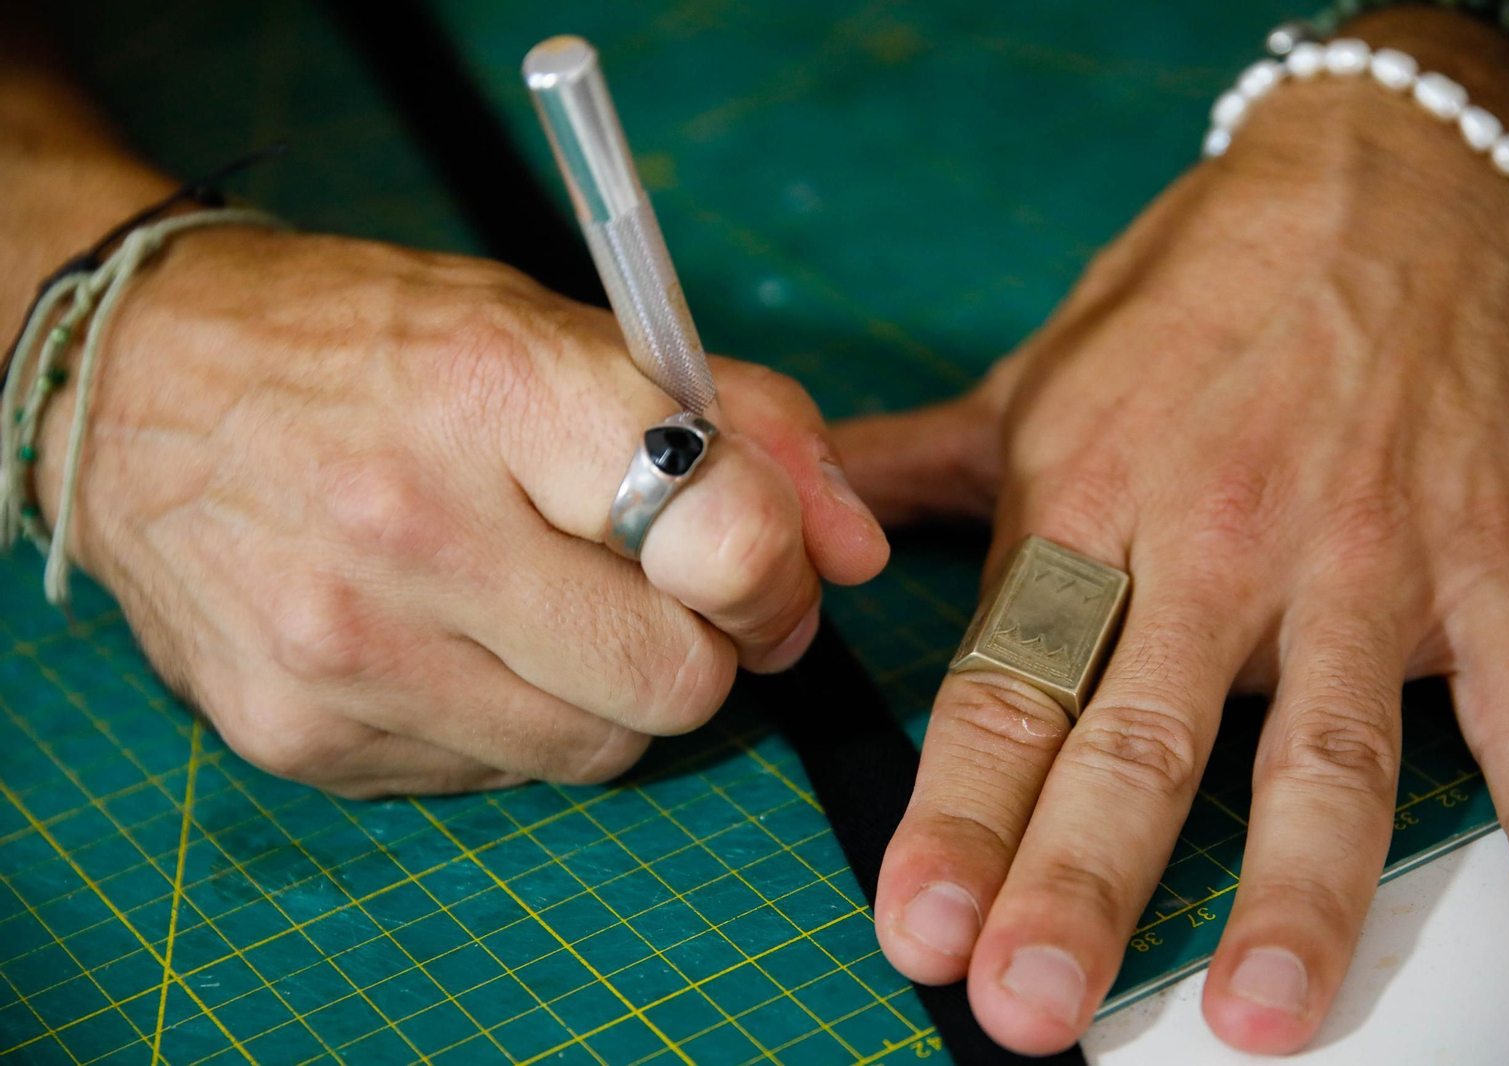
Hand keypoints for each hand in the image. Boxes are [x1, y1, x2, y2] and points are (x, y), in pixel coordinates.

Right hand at [28, 226, 887, 796]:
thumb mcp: (564, 325)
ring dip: (611, 691)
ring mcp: (345, 647)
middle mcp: (412, 524)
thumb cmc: (376, 345)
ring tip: (542, 604)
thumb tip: (860, 553)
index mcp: (498, 387)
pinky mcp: (300, 735)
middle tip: (653, 591)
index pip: (720, 534)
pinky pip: (496, 776)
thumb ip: (744, 422)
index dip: (775, 569)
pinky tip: (455, 640)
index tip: (756, 565)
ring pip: (598, 748)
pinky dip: (513, 720)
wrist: (141, 389)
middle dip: (699, 646)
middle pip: (678, 682)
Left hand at [837, 16, 1508, 1056]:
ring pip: (1322, 746)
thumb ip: (908, 471)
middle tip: (1031, 1001)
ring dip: (1294, 887)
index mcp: (1085, 510)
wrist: (1384, 188)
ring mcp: (1356, 558)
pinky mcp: (1487, 557)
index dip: (955, 815)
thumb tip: (797, 525)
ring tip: (1262, 1013)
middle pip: (1136, 739)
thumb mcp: (1030, 379)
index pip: (1007, 689)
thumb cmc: (1195, 296)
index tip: (916, 927)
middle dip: (1079, 880)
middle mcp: (1209, 547)